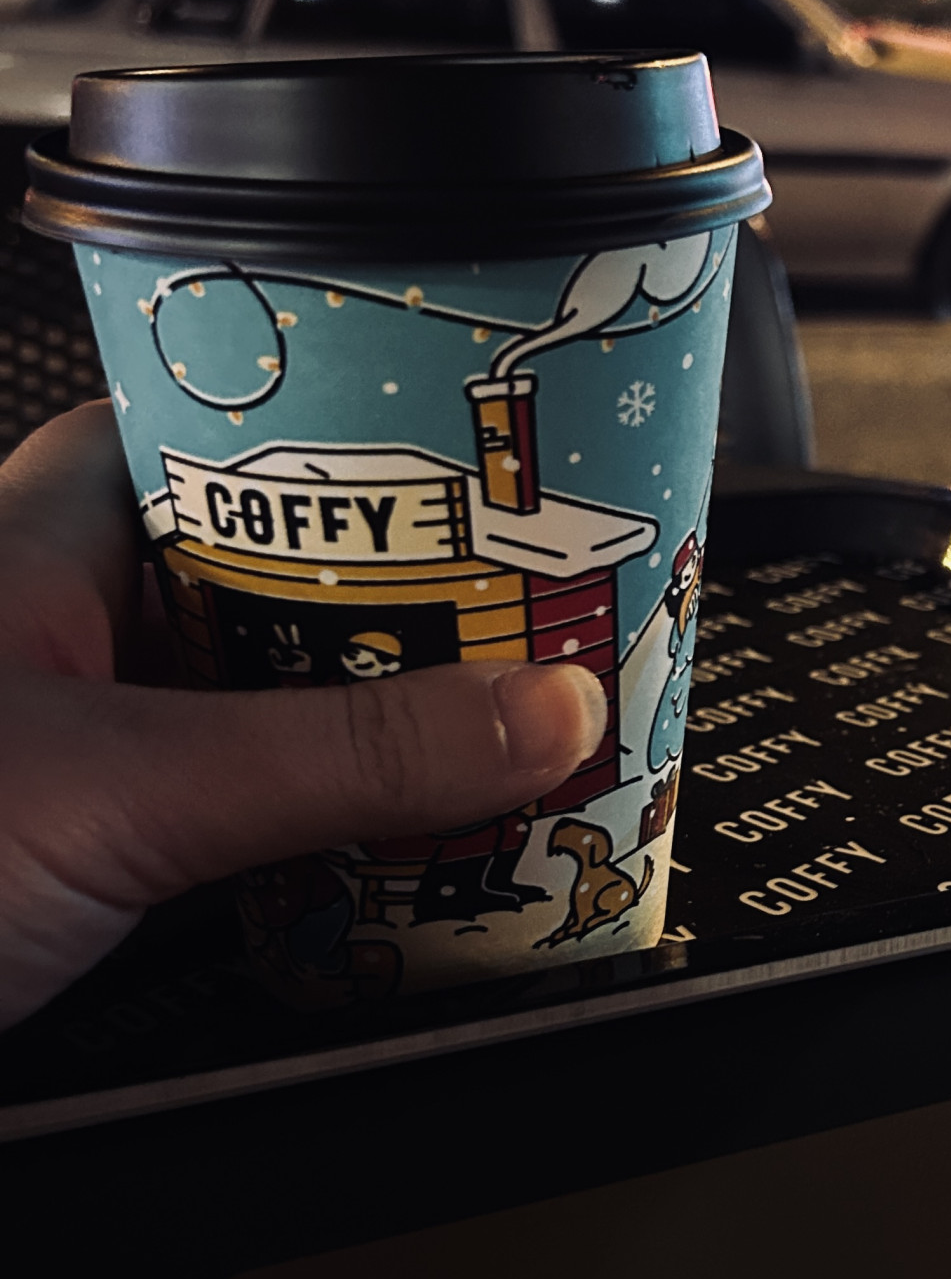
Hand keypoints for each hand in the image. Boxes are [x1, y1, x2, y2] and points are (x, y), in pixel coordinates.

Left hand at [0, 402, 606, 1029]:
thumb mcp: (128, 789)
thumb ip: (345, 759)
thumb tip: (541, 714)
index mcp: (59, 534)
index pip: (255, 428)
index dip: (386, 435)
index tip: (517, 465)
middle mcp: (90, 623)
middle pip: (304, 578)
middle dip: (431, 610)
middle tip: (563, 622)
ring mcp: (110, 740)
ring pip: (296, 704)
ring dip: (402, 733)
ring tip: (534, 734)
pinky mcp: (126, 850)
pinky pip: (275, 812)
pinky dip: (355, 829)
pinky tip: (435, 847)